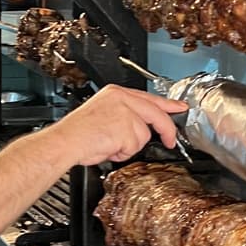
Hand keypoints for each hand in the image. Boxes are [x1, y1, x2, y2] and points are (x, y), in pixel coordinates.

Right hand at [54, 85, 186, 165]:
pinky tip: (108, 147)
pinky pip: (134, 147)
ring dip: (129, 145)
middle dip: (167, 131)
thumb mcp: (103, 113)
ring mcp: (125, 113)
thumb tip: (143, 126)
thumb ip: (126, 114)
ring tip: (109, 143)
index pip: (149, 98)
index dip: (168, 105)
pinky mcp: (125, 128)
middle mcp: (122, 99)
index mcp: (116, 93)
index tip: (180, 108)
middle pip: (156, 115)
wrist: (65, 142)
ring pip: (143, 135)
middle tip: (171, 141)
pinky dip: (122, 152)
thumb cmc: (78, 133)